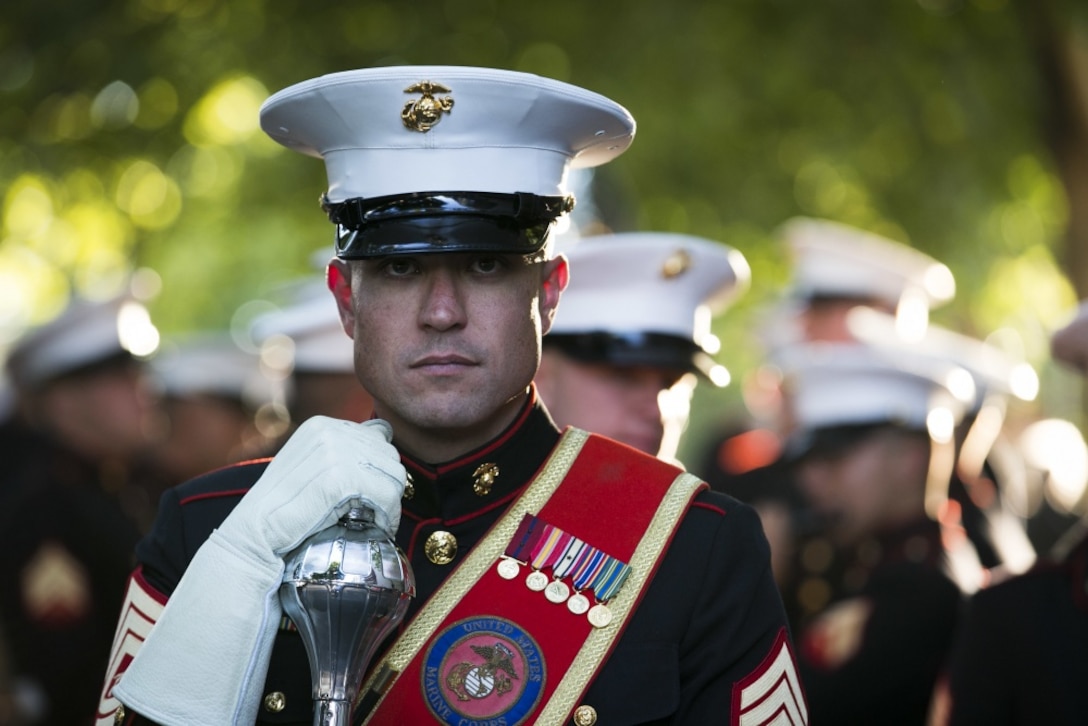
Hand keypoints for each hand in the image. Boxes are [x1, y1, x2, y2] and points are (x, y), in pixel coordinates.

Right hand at [220, 416, 405, 563]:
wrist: (256, 532)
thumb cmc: (285, 506)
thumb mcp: (312, 464)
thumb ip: (343, 449)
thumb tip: (385, 433)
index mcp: (323, 425)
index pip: (379, 436)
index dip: (380, 468)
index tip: (371, 492)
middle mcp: (331, 431)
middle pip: (389, 455)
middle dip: (388, 486)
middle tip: (377, 510)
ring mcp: (335, 452)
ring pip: (393, 475)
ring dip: (390, 503)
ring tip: (376, 519)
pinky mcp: (341, 478)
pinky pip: (386, 496)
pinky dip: (387, 516)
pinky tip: (377, 526)